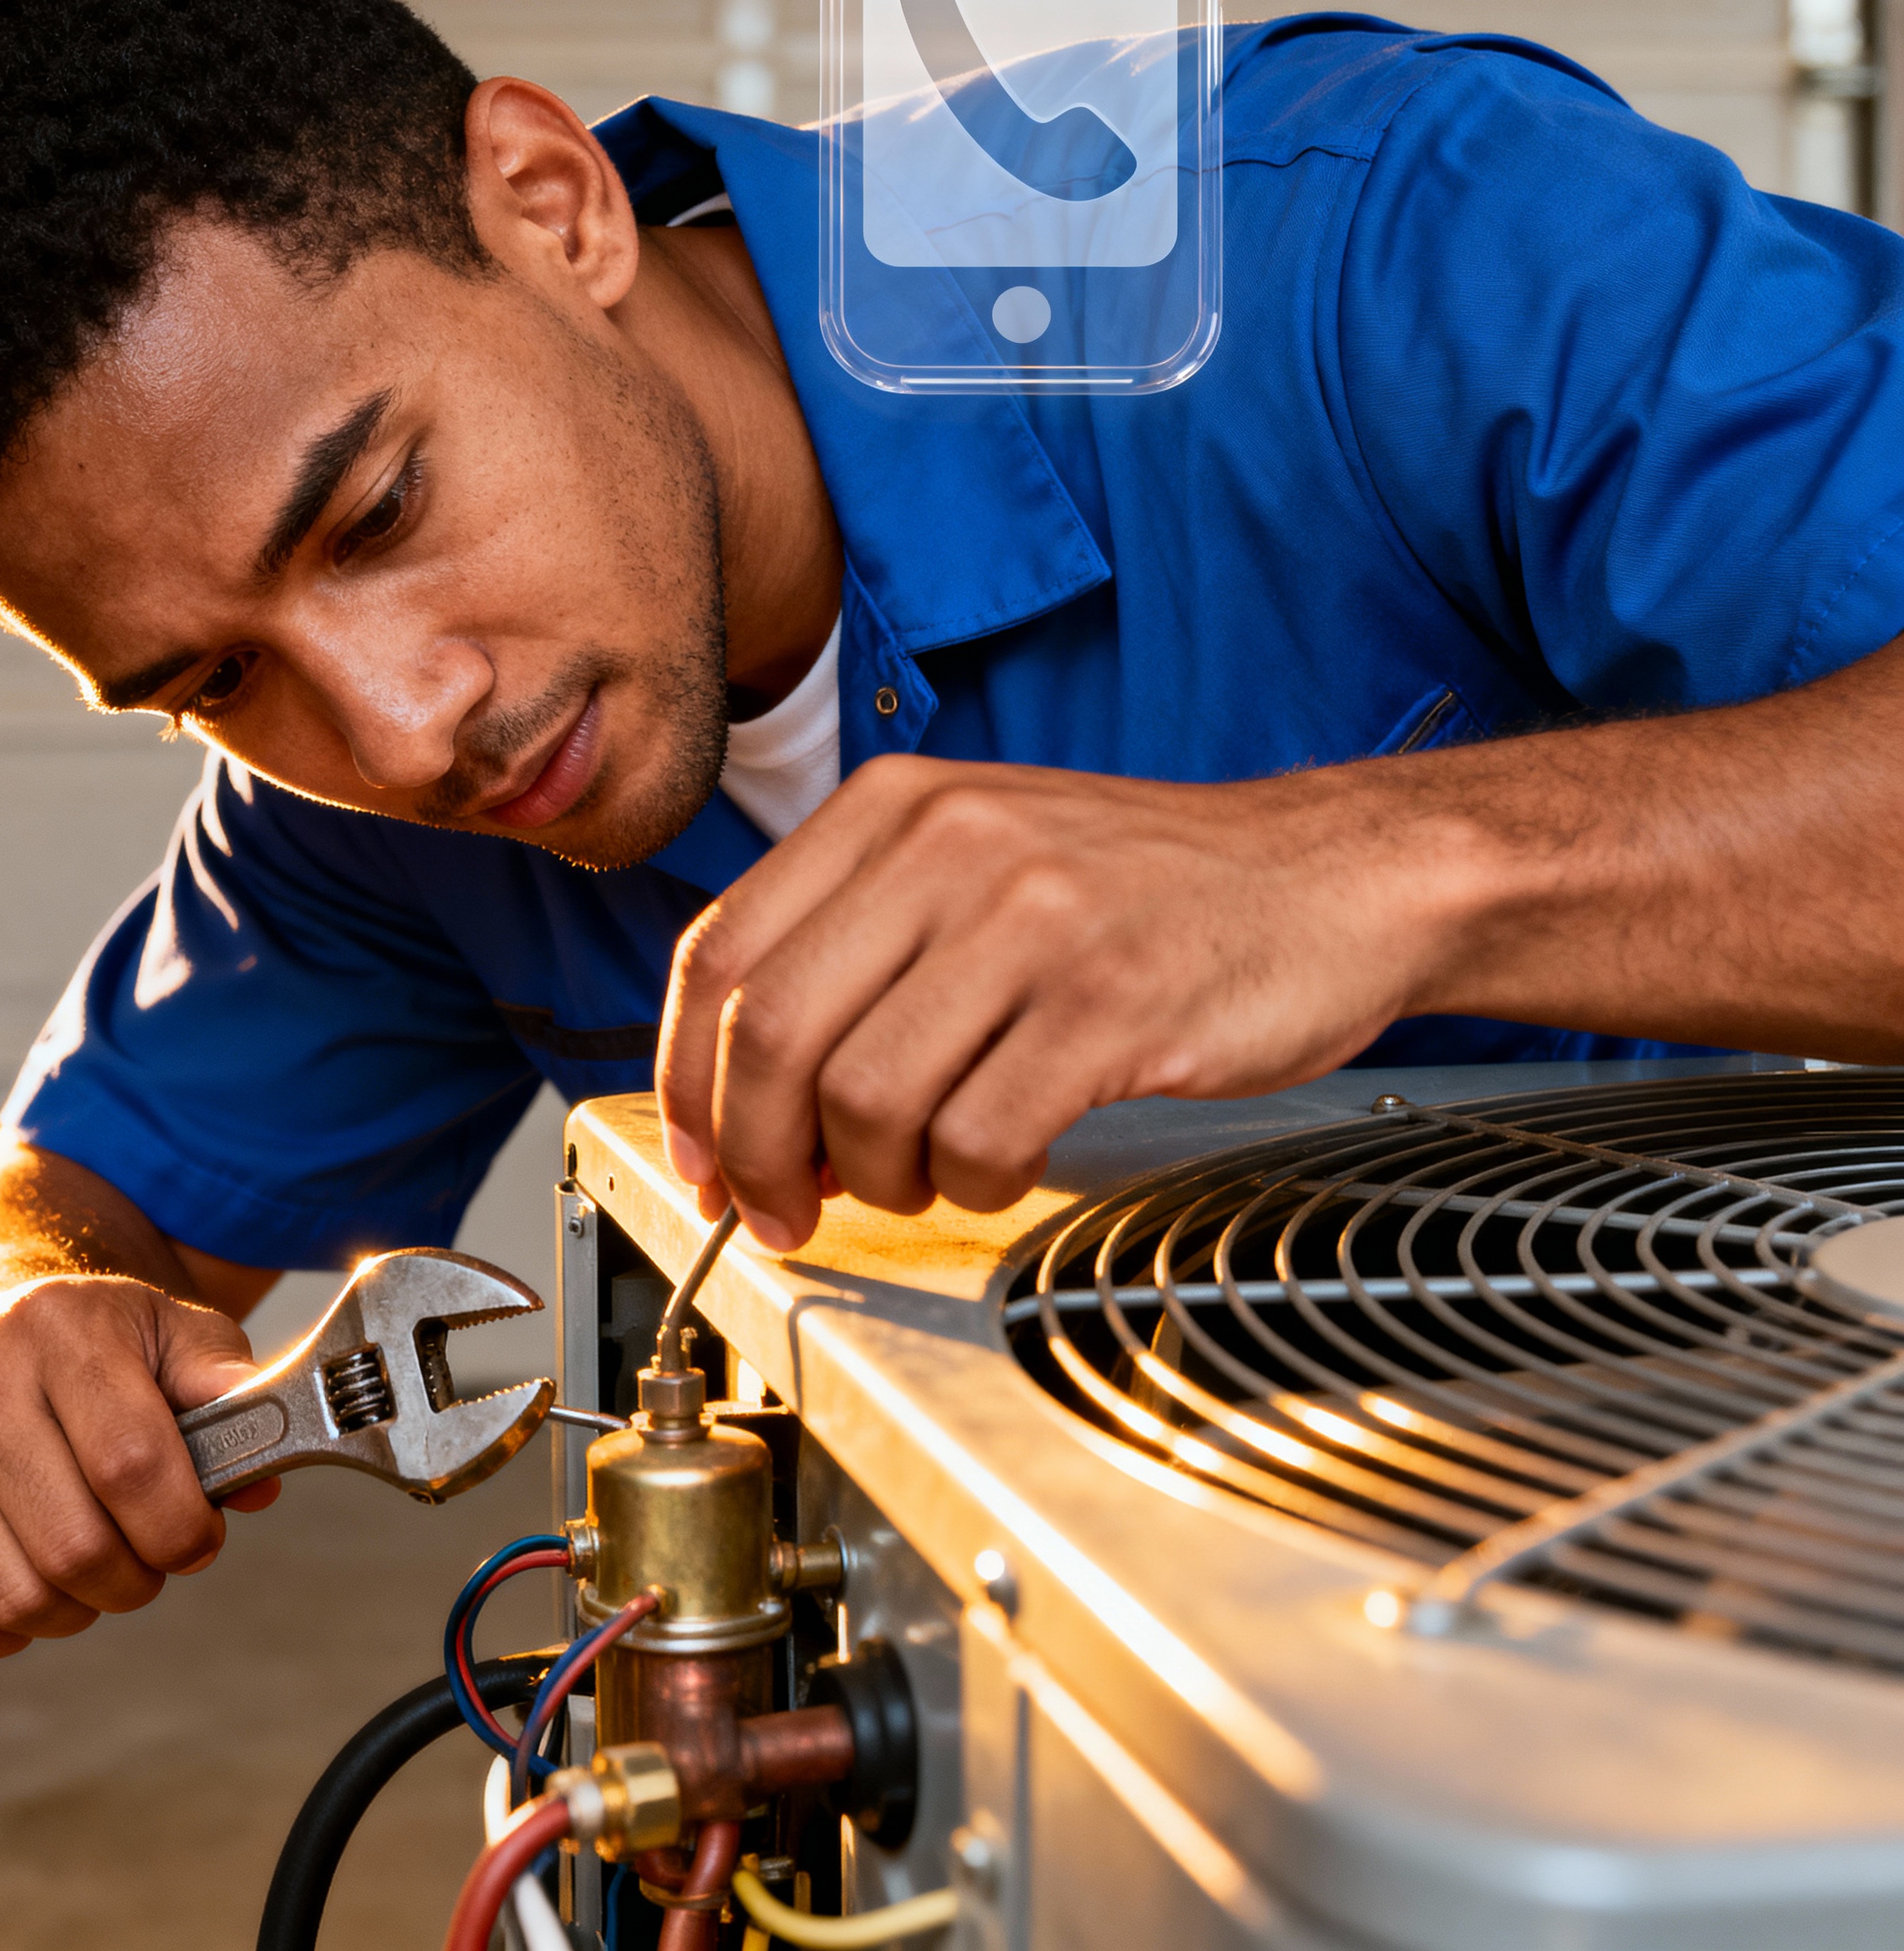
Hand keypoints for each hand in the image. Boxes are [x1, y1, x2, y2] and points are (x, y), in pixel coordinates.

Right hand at [0, 1273, 276, 1657]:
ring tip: (92, 1571)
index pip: (133, 1466)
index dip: (182, 1531)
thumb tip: (260, 1479)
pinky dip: (3, 1632)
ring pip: (13, 1594)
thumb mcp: (172, 1334)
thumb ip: (227, 1391)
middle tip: (147, 1562)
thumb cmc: (92, 1341)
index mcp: (60, 1325)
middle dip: (134, 1580)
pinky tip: (30, 1587)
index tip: (198, 1539)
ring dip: (74, 1612)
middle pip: (74, 1545)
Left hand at [657, 754, 1435, 1250]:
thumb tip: (743, 1095)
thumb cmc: (1141, 889)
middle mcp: (948, 843)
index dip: (688, 1077)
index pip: (721, 951)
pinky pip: (979, 1135)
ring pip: (865, 1095)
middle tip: (782, 1207)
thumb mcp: (975, 857)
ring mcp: (1031, 919)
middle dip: (758, 1152)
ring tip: (918, 1175)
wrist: (1326, 877)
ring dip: (872, 1175)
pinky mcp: (1109, 1001)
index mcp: (891, 807)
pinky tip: (1000, 1163)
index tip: (701, 1154)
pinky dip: (969, 1182)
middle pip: (774, 1033)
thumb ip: (856, 946)